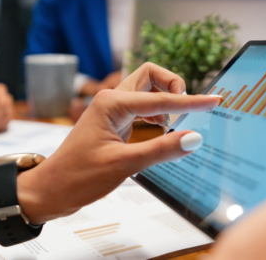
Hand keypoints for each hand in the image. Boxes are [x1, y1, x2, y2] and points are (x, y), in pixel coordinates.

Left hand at [17, 63, 220, 223]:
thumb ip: (161, 150)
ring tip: (178, 122)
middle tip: (187, 108)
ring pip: (147, 88)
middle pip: (151, 75)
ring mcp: (112, 108)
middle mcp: (112, 99)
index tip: (215, 101)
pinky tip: (164, 129)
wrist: (50, 190)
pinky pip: (142, 105)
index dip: (191, 102)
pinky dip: (158, 111)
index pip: (162, 99)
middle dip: (173, 85)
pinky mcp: (114, 120)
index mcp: (113, 104)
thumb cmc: (78, 177)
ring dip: (166, 98)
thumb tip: (195, 138)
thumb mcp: (123, 165)